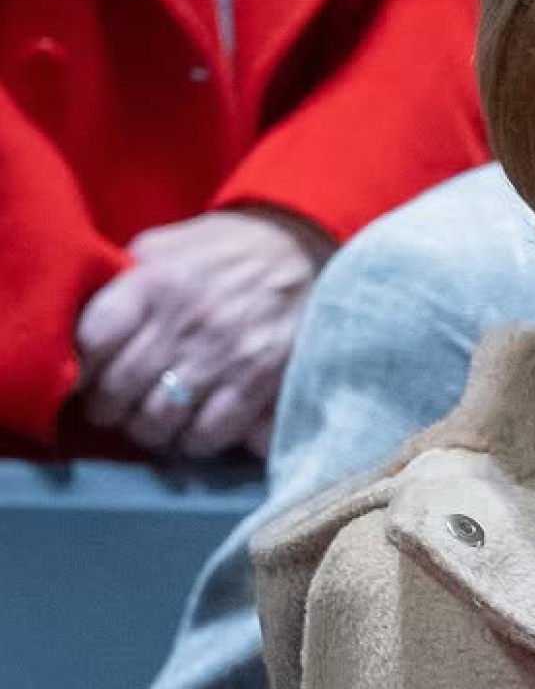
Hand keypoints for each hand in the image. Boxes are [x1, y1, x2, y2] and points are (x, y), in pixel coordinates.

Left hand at [74, 208, 335, 457]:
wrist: (298, 249)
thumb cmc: (220, 250)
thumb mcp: (162, 247)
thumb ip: (121, 283)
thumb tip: (80, 333)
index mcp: (155, 283)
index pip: (93, 342)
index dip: (81, 367)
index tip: (88, 374)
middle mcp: (186, 321)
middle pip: (119, 389)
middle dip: (108, 406)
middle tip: (114, 406)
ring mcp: (225, 355)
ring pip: (158, 420)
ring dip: (146, 429)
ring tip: (150, 422)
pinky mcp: (259, 381)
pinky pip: (209, 433)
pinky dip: (192, 441)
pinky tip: (191, 429)